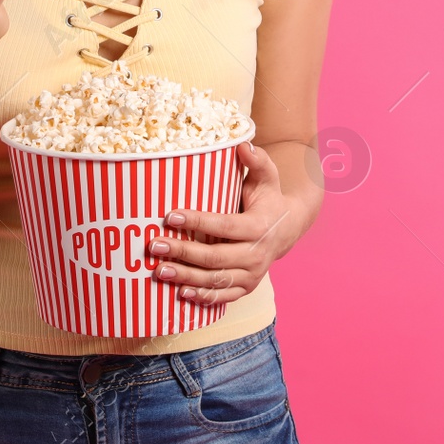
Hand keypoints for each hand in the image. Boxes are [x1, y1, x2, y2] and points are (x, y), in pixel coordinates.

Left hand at [147, 141, 299, 305]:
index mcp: (259, 226)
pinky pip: (224, 297)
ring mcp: (253, 274)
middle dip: (183, 253)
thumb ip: (257, 160)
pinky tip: (180, 293)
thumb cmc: (269, 198)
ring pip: (217, 280)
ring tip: (159, 271)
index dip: (197, 222)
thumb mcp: (267, 177)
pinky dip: (203, 297)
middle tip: (154, 246)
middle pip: (216, 257)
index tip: (170, 215)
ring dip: (186, 278)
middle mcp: (258, 254)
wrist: (289, 227)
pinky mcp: (248, 286)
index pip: (224, 225)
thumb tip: (241, 145)